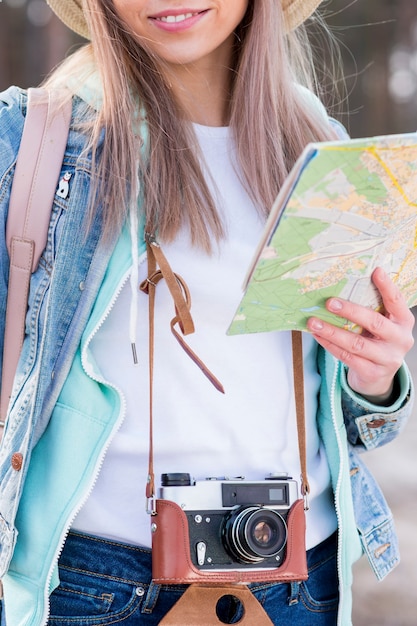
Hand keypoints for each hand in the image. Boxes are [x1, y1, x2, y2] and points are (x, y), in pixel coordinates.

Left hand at [306, 267, 414, 403]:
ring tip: (313, 322)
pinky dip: (330, 345)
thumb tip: (343, 285)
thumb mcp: (381, 324)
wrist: (378, 377)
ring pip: (356, 343)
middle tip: (330, 302)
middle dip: (351, 311)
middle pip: (375, 323)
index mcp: (403, 322)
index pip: (397, 302)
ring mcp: (387, 358)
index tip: (376, 272)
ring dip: (332, 331)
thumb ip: (372, 308)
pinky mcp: (372, 373)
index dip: (387, 287)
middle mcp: (399, 340)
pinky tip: (318, 335)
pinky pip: (347, 357)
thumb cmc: (376, 341)